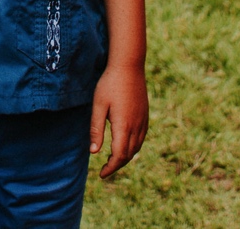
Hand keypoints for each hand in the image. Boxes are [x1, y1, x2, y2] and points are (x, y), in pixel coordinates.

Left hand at [90, 59, 148, 177]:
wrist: (129, 65)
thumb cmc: (110, 84)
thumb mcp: (98, 105)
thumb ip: (96, 129)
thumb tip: (94, 152)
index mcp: (123, 125)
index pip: (119, 155)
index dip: (110, 168)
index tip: (101, 174)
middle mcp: (136, 126)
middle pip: (128, 155)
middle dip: (117, 165)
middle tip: (105, 170)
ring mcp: (143, 121)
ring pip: (136, 148)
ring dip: (126, 157)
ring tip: (113, 160)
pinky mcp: (145, 115)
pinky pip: (141, 138)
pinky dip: (133, 148)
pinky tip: (125, 145)